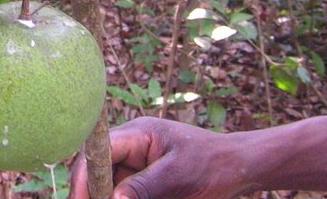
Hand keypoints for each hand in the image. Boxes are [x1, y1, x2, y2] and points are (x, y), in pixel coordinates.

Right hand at [69, 118, 246, 198]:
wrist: (240, 168)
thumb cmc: (213, 165)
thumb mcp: (178, 176)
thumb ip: (144, 187)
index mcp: (138, 134)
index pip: (100, 150)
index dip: (85, 175)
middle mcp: (133, 147)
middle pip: (100, 169)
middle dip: (93, 191)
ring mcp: (139, 164)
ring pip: (112, 184)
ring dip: (109, 195)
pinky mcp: (146, 180)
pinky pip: (128, 192)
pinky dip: (124, 198)